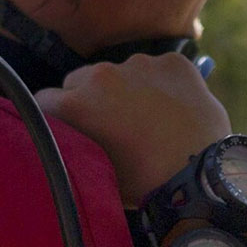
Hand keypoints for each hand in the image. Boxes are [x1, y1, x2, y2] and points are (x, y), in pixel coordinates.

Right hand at [35, 53, 233, 205]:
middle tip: (110, 127)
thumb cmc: (143, 183)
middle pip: (80, 80)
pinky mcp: (173, 62)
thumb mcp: (94, 171)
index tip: (68, 131)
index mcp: (76, 104)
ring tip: (147, 120)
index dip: (55, 118)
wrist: (202, 177)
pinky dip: (160, 84)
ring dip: (125, 89)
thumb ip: (72, 146)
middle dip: (88, 99)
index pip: (44, 99)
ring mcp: (141, 63)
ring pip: (120, 72)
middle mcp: (103, 75)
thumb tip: (64, 138)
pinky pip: (157, 68)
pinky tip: (172, 109)